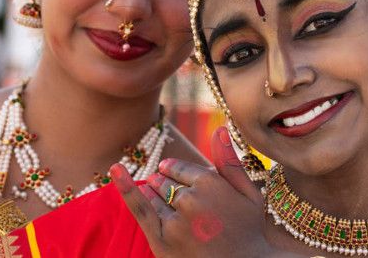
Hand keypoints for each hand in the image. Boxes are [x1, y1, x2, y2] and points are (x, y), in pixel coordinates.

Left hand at [113, 127, 283, 257]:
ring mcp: (175, 220)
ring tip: (167, 203)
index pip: (182, 168)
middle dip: (168, 184)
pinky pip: (140, 208)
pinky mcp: (162, 240)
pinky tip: (116, 170)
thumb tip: (219, 128)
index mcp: (211, 183)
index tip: (183, 180)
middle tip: (184, 204)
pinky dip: (126, 188)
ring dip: (154, 192)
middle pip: (167, 181)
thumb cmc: (250, 231)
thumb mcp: (249, 193)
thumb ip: (229, 161)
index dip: (181, 174)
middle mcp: (191, 198)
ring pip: (155, 194)